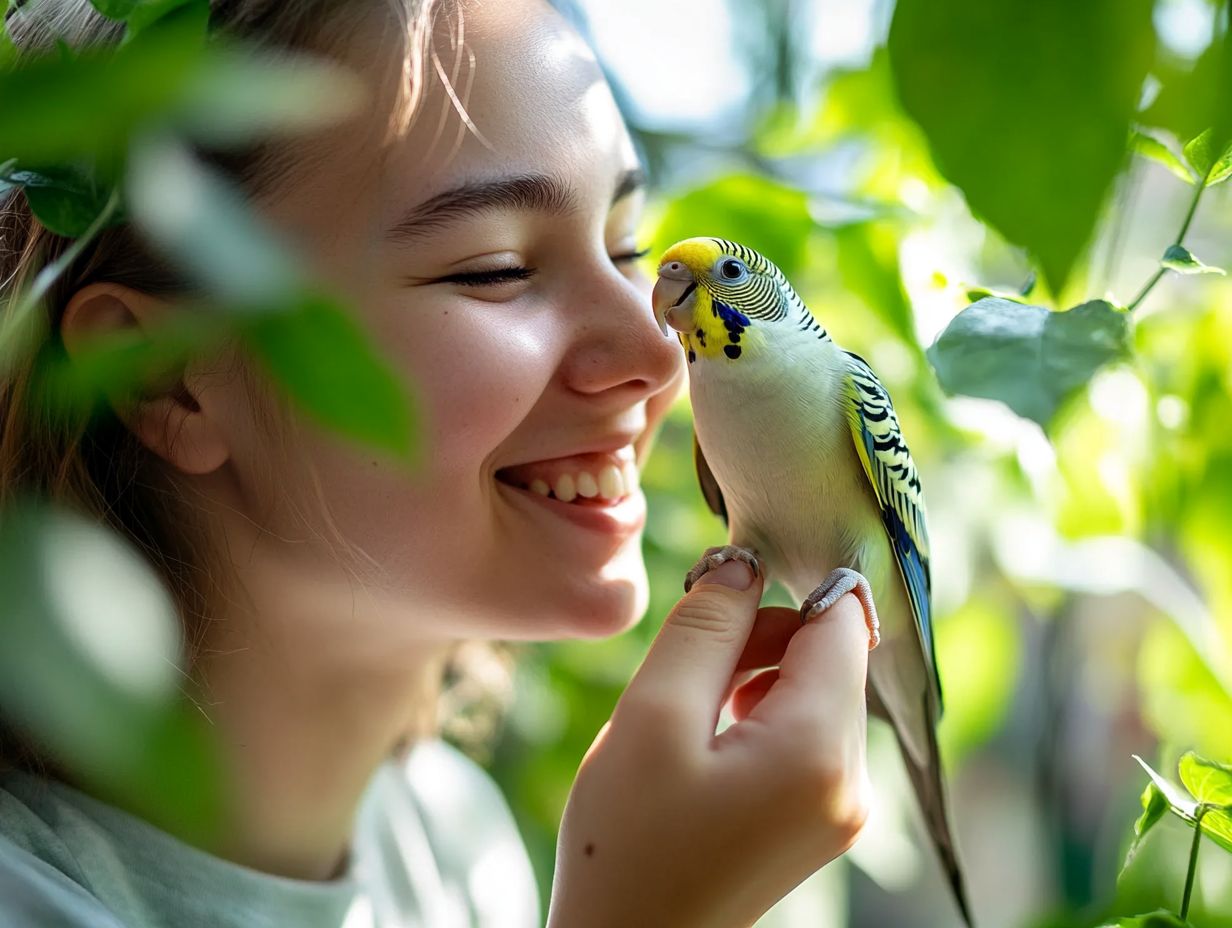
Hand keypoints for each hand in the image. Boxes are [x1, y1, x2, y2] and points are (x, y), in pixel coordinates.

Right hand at [547, 555, 872, 927]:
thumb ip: (706, 627)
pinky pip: (804, 732)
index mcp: (821, 750)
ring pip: (814, 691)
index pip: (843, 620)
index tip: (722, 595)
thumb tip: (743, 563)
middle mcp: (852, 780)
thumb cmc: (627, 844)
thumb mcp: (654, 716)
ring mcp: (840, 806)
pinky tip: (707, 740)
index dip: (786, 585)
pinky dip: (758, 713)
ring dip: (754, 675)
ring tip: (689, 712)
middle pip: (829, 656)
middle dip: (761, 637)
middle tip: (686, 665)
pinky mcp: (818, 819)